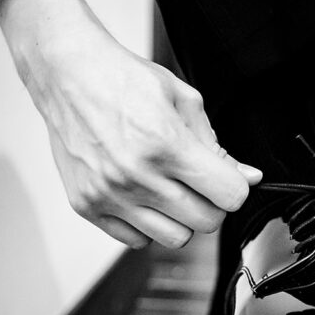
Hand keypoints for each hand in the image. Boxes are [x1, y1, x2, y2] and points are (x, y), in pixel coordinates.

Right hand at [0, 0, 261, 247]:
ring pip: (174, 239)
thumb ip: (216, 145)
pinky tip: (140, 194)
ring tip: (167, 188)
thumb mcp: (183, 100)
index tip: (225, 178)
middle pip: (206, 222)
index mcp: (166, 144)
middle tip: (196, 180)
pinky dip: (146, 224)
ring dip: (180, 218)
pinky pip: (136, 240)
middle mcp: (136, 176)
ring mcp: (109, 195)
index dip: (235, 187)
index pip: (229, 196)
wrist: (67, 74)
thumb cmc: (124, 80)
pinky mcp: (87, 206)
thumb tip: (248, 177)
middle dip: (211, 203)